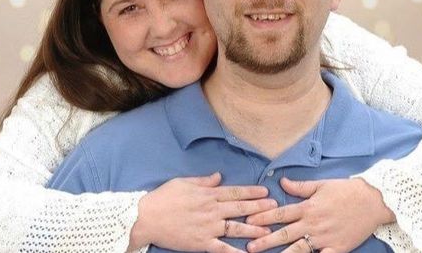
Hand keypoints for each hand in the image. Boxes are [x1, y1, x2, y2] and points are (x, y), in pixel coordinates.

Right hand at [130, 172, 277, 251]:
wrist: (146, 218)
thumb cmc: (163, 198)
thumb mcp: (183, 182)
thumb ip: (203, 181)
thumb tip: (219, 176)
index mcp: (207, 194)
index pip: (234, 192)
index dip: (251, 192)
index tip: (265, 192)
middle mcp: (211, 210)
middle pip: (239, 208)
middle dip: (259, 208)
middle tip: (275, 207)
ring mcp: (207, 227)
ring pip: (235, 228)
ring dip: (253, 229)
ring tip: (269, 230)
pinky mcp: (201, 242)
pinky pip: (222, 249)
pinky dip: (235, 252)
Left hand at [244, 178, 394, 252]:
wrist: (374, 200)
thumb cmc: (347, 191)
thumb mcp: (322, 185)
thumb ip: (300, 187)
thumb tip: (281, 182)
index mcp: (308, 207)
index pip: (281, 213)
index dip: (263, 217)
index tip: (248, 221)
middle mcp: (313, 223)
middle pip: (285, 233)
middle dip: (265, 240)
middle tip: (249, 246)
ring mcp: (324, 238)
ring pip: (298, 249)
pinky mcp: (337, 249)